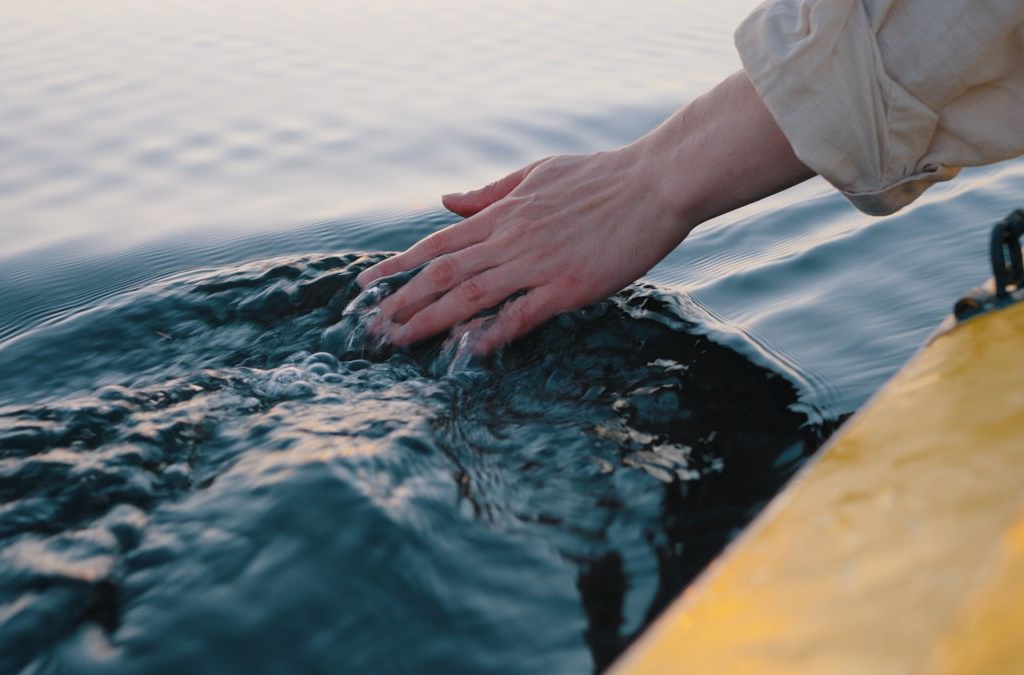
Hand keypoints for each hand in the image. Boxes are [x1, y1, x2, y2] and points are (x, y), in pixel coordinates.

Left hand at [356, 148, 693, 354]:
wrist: (656, 183)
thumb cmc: (600, 176)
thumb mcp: (536, 173)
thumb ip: (489, 193)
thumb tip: (447, 201)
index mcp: (503, 214)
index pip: (438, 244)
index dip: (399, 266)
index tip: (368, 283)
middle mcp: (512, 240)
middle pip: (444, 275)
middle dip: (403, 302)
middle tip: (373, 326)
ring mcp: (539, 265)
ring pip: (472, 296)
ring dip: (432, 320)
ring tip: (401, 340)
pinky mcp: (568, 287)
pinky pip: (521, 314)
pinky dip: (492, 332)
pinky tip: (467, 350)